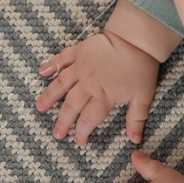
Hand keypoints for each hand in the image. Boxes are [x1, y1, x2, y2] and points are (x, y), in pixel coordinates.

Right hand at [37, 30, 159, 146]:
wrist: (136, 40)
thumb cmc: (141, 69)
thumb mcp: (143, 97)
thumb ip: (136, 119)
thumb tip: (135, 140)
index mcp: (103, 96)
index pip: (89, 119)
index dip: (82, 132)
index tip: (79, 142)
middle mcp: (88, 84)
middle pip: (71, 106)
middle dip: (63, 122)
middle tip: (56, 134)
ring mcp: (81, 67)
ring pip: (61, 84)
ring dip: (49, 96)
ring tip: (40, 107)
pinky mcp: (79, 52)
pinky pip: (62, 59)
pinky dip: (51, 65)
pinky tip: (42, 72)